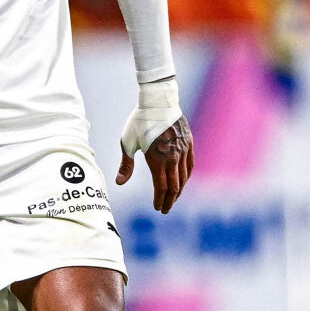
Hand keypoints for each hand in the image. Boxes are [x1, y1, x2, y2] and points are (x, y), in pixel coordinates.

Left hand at [116, 79, 193, 213]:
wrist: (159, 101)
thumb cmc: (139, 121)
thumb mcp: (128, 142)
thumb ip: (126, 164)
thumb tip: (119, 183)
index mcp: (157, 159)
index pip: (161, 187)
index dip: (160, 200)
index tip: (158, 208)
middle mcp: (172, 157)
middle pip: (174, 186)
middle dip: (170, 200)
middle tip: (165, 209)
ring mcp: (183, 150)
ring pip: (184, 177)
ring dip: (179, 190)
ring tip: (173, 198)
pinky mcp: (189, 143)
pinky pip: (190, 165)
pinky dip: (187, 176)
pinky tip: (183, 181)